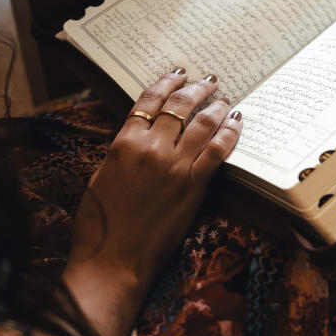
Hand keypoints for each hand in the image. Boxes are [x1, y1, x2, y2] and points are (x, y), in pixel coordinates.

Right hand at [62, 69, 241, 335]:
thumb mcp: (101, 177)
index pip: (148, 101)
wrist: (113, 261)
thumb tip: (138, 135)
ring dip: (217, 105)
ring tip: (225, 97)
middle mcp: (151, 148)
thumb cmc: (99, 225)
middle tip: (209, 80)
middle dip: (196, 88)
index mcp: (123, 143)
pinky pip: (218, 150)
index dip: (166, 83)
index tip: (178, 74)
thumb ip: (121, 151)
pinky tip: (236, 122)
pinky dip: (229, 132)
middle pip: (179, 106)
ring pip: (202, 122)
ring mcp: (175, 166)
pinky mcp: (194, 185)